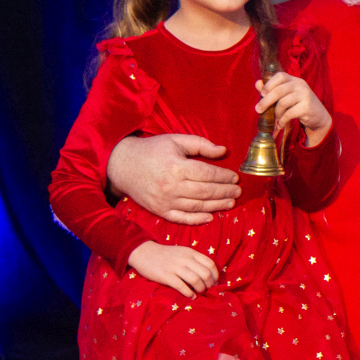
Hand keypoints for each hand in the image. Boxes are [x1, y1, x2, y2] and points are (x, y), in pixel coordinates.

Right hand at [107, 134, 240, 224]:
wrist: (122, 165)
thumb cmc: (152, 150)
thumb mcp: (176, 140)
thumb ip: (200, 144)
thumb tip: (223, 151)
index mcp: (177, 167)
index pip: (208, 174)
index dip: (224, 177)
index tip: (235, 178)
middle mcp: (171, 186)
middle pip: (205, 192)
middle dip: (225, 192)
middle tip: (238, 192)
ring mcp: (165, 201)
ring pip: (197, 207)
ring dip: (216, 206)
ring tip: (231, 203)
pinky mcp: (159, 211)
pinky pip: (182, 218)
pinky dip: (197, 220)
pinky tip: (210, 217)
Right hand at [127, 242, 219, 298]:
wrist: (144, 252)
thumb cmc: (165, 255)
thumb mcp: (182, 252)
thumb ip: (194, 260)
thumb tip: (208, 274)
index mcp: (191, 252)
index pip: (210, 264)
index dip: (215, 275)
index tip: (215, 282)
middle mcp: (185, 259)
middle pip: (205, 273)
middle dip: (209, 284)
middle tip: (208, 290)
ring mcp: (175, 267)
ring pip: (195, 280)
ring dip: (200, 289)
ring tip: (199, 293)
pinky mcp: (165, 276)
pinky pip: (181, 286)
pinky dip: (188, 293)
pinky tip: (191, 296)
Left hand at [254, 73, 331, 146]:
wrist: (318, 116)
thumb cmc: (299, 105)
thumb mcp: (287, 95)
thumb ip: (272, 90)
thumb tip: (257, 83)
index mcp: (294, 80)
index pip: (280, 76)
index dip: (269, 84)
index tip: (262, 94)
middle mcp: (300, 85)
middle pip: (278, 90)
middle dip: (266, 101)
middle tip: (258, 110)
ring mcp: (305, 95)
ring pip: (283, 102)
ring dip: (276, 113)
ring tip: (277, 118)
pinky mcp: (307, 107)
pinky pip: (289, 113)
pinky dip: (282, 120)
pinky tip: (281, 124)